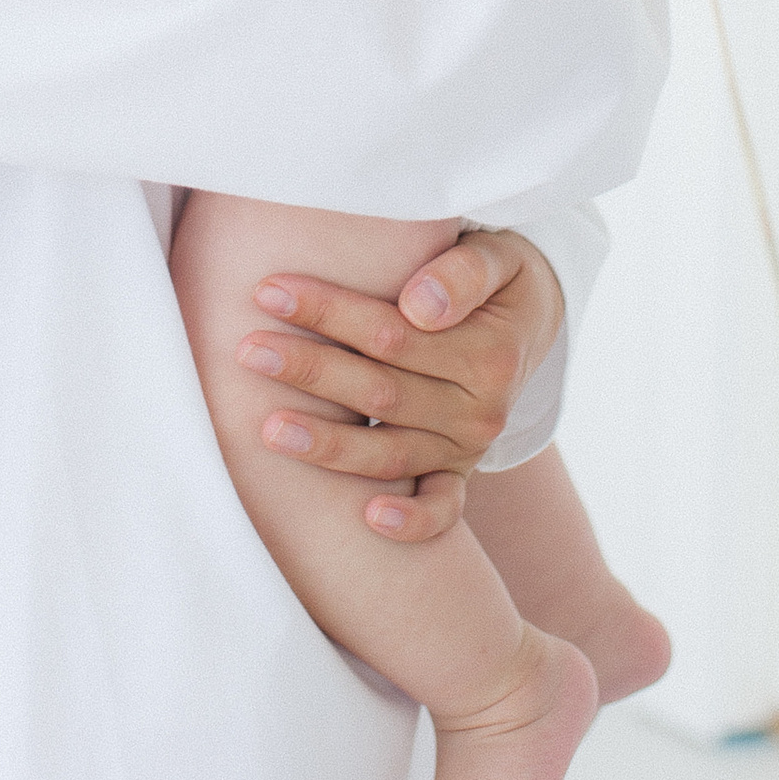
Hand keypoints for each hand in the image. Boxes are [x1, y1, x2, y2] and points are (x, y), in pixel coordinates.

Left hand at [239, 228, 565, 544]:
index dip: (330, 312)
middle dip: (311, 371)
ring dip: (328, 445)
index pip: (393, 333)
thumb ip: (463, 274)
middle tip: (247, 351)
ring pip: (391, 454)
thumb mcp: (498, 258)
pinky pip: (441, 508)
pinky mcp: (458, 473)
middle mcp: (481, 410)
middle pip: (381, 393)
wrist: (531, 321)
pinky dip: (412, 521)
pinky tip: (369, 520)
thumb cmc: (497, 277)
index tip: (269, 290)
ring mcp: (468, 448)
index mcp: (488, 355)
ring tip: (267, 428)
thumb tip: (420, 306)